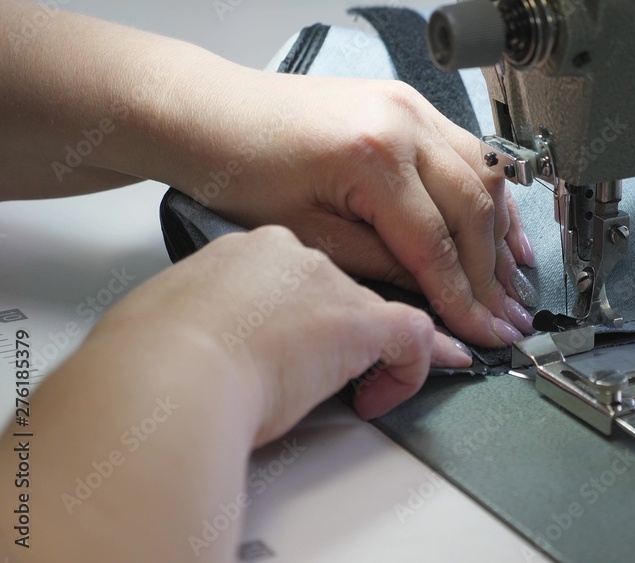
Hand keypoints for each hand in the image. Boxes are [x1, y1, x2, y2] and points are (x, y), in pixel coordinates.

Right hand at [99, 225, 471, 443]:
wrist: (170, 374)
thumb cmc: (152, 361)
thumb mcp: (171, 326)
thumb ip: (202, 324)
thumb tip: (208, 350)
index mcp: (239, 252)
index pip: (290, 280)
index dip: (299, 318)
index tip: (290, 351)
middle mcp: (291, 257)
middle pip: (335, 293)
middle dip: (334, 337)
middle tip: (319, 380)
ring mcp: (328, 284)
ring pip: (377, 312)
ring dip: (374, 355)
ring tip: (363, 396)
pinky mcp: (361, 321)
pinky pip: (415, 336)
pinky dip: (413, 368)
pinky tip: (389, 396)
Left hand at [177, 73, 536, 348]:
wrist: (211, 113)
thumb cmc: (238, 169)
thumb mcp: (307, 235)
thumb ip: (380, 264)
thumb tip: (433, 293)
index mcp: (372, 157)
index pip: (436, 244)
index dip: (464, 298)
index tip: (484, 332)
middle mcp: (403, 123)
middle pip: (473, 210)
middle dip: (494, 274)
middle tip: (510, 317)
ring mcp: (411, 107)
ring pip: (485, 177)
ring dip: (502, 234)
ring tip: (515, 283)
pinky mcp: (409, 105)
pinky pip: (470, 152)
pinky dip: (490, 195)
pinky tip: (503, 227)